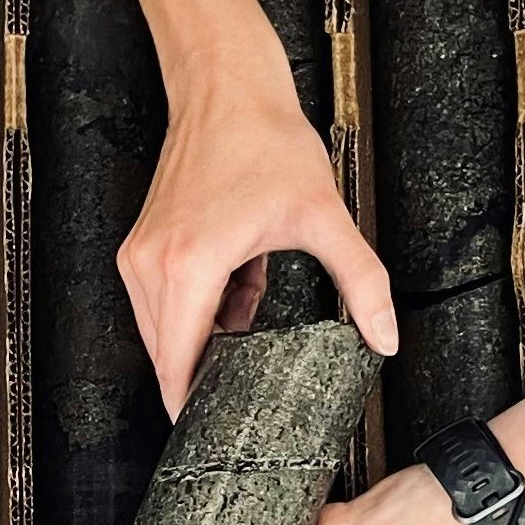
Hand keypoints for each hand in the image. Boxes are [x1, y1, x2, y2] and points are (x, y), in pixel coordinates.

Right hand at [123, 69, 398, 413]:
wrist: (226, 89)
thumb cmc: (265, 142)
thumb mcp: (325, 217)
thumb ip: (361, 284)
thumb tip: (385, 337)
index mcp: (189, 266)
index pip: (176, 366)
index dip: (192, 408)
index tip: (212, 435)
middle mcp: (151, 265)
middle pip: (167, 356)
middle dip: (206, 374)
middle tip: (249, 380)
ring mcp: (139, 254)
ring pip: (164, 331)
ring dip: (208, 334)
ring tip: (252, 295)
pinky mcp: (140, 245)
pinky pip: (163, 303)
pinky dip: (201, 306)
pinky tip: (238, 279)